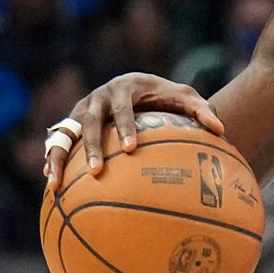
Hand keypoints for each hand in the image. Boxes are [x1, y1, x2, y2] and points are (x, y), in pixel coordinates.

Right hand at [45, 73, 224, 191]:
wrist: (138, 85)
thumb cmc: (165, 95)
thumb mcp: (186, 97)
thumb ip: (202, 110)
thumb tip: (222, 129)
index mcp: (123, 89)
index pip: (123, 110)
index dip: (124, 128)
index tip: (131, 149)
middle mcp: (97, 98)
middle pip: (90, 122)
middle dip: (93, 147)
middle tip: (98, 172)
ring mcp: (81, 111)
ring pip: (65, 134)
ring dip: (58, 158)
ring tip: (54, 184)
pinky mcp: (72, 124)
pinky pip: (59, 144)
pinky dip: (53, 161)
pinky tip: (51, 186)